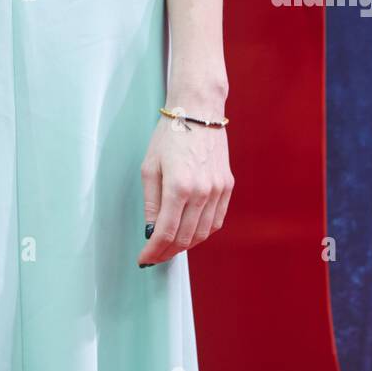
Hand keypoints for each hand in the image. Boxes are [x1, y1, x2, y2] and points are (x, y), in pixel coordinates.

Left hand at [137, 114, 233, 265]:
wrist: (199, 111)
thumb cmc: (171, 134)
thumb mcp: (150, 166)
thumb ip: (151, 202)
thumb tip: (151, 230)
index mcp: (178, 186)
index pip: (166, 232)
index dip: (153, 251)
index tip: (144, 259)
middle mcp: (202, 192)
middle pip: (185, 238)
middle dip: (167, 252)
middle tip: (154, 256)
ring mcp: (218, 190)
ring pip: (203, 234)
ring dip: (185, 245)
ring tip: (170, 246)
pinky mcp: (227, 187)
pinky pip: (216, 221)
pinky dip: (203, 233)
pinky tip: (190, 232)